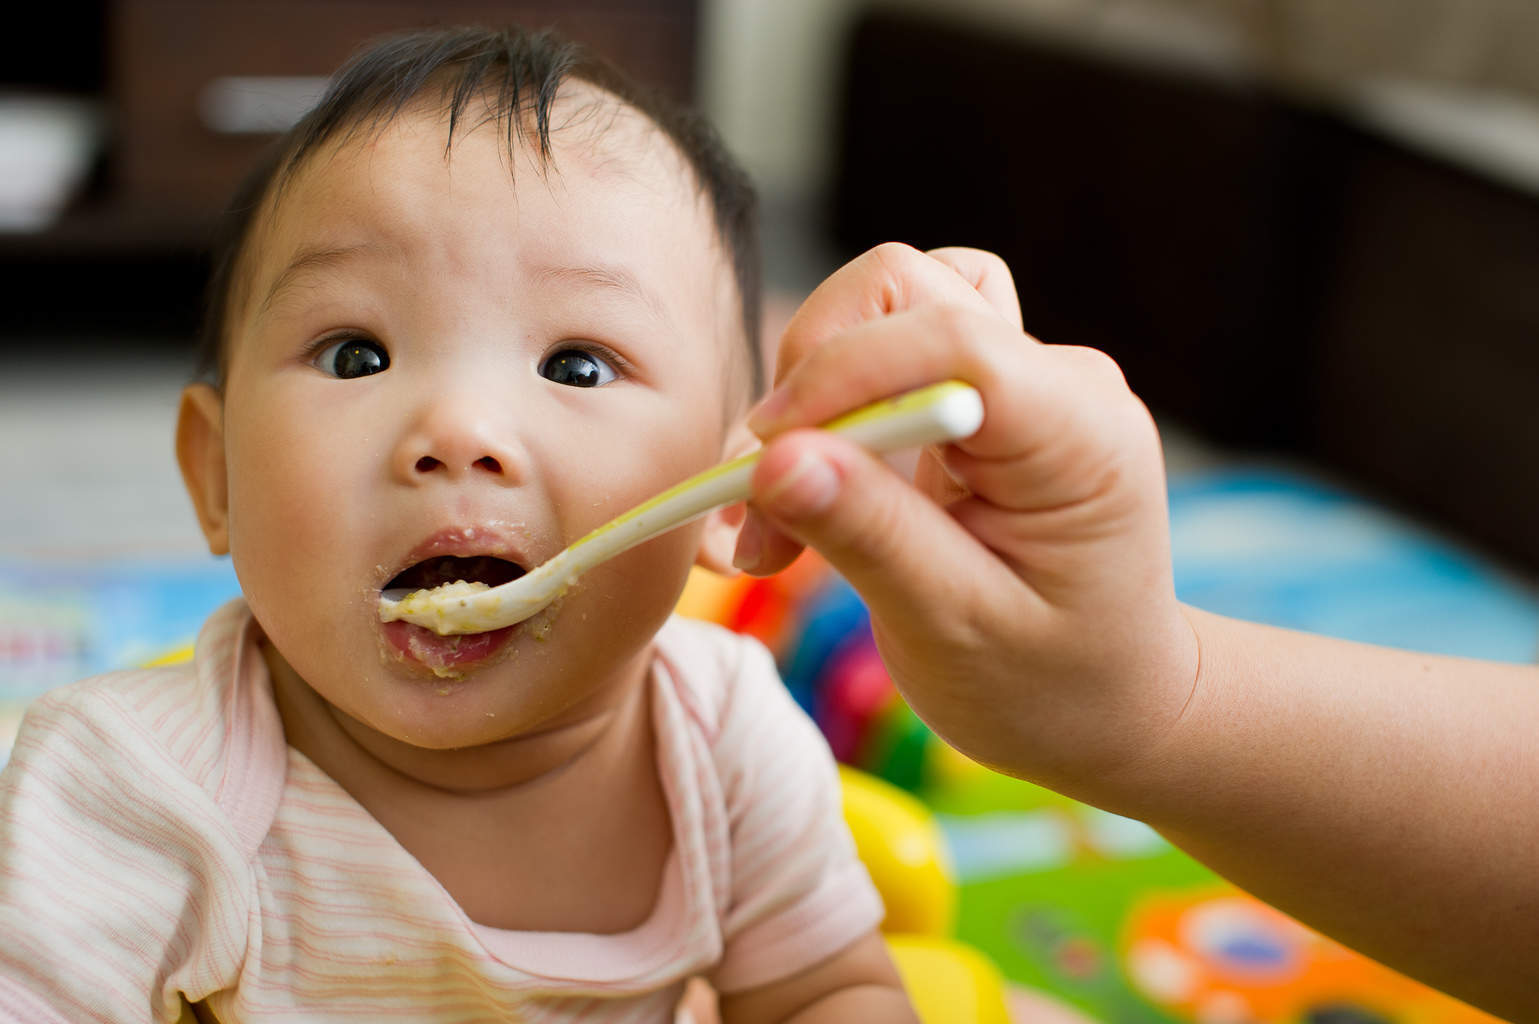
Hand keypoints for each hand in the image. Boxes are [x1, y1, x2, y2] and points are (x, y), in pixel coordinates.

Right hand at [737, 244, 1196, 801]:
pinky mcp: (980, 397)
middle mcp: (1058, 380)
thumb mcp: (955, 629)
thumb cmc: (1051, 685)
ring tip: (780, 514)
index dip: (842, 376)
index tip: (764, 463)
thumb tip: (774, 461)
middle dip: (812, 386)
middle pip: (905, 293)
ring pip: (885, 310)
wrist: (1108, 705)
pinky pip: (886, 359)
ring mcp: (1021, 378)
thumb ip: (870, 535)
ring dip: (814, 394)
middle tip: (763, 510)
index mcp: (1082, 433)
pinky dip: (831, 414)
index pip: (952, 337)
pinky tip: (811, 498)